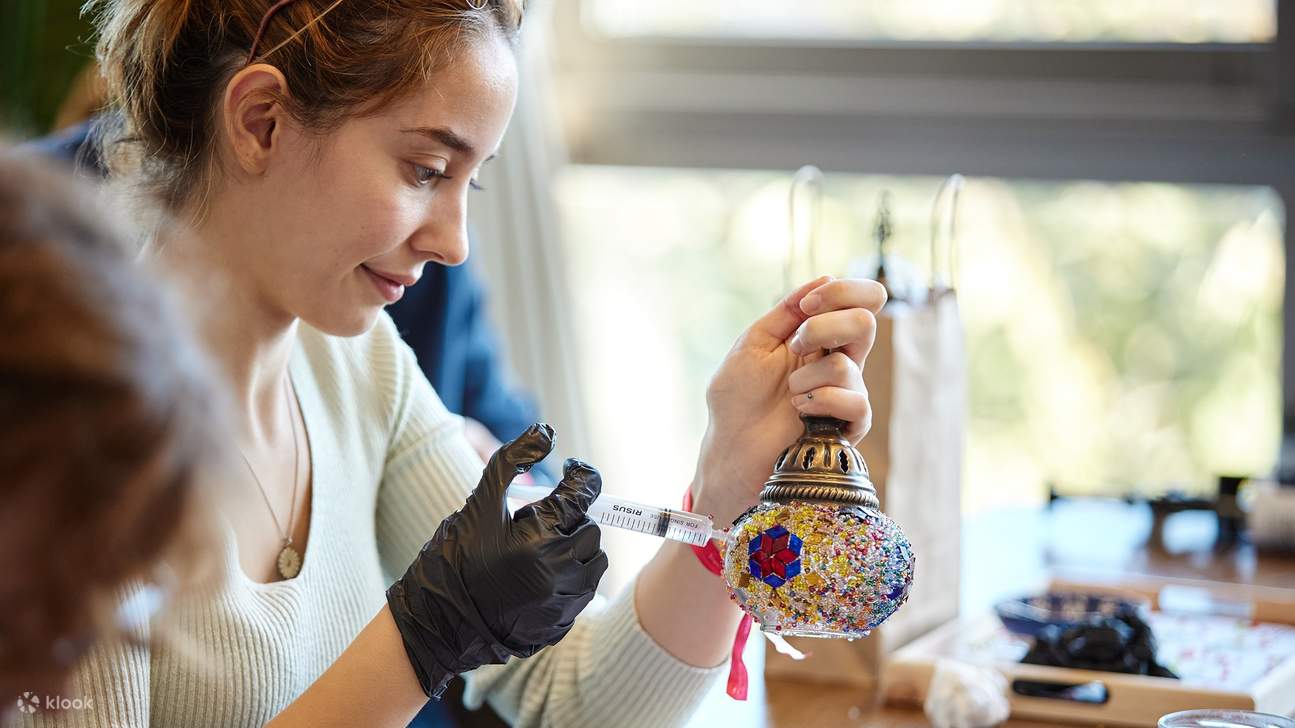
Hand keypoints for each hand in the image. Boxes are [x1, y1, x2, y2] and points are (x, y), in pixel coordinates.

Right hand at [386, 424, 607, 697]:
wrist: (440, 623)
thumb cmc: (456, 557)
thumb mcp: (479, 503)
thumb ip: (511, 461)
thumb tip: (546, 432)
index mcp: (538, 536)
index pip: (583, 492)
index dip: (582, 475)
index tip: (572, 470)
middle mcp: (557, 571)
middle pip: (591, 527)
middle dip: (573, 517)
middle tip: (543, 518)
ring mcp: (563, 601)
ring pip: (595, 559)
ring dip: (577, 546)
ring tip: (543, 547)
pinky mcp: (564, 622)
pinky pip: (586, 589)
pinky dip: (572, 575)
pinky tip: (541, 575)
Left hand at [691, 277, 886, 525]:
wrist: (731, 445)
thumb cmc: (737, 397)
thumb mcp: (754, 342)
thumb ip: (786, 311)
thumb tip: (824, 278)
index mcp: (820, 335)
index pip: (862, 300)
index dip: (843, 291)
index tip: (808, 305)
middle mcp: (840, 359)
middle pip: (866, 322)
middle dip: (823, 328)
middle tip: (795, 346)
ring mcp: (847, 392)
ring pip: (847, 365)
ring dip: (805, 378)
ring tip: (788, 394)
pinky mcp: (849, 425)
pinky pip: (855, 402)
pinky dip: (820, 401)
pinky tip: (800, 410)